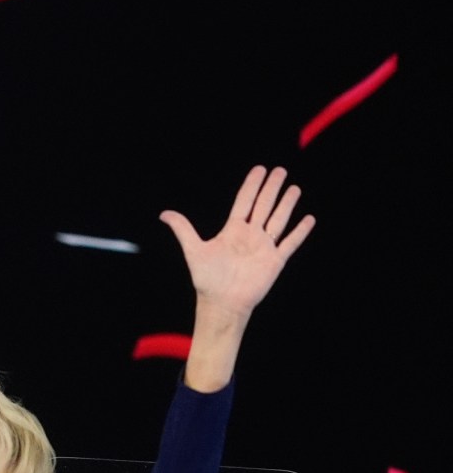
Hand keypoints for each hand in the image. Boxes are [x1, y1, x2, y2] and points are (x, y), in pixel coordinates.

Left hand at [164, 166, 314, 393]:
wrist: (222, 303)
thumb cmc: (207, 279)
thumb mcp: (194, 250)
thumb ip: (183, 229)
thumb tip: (164, 214)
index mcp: (232, 231)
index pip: (244, 202)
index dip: (252, 185)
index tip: (260, 169)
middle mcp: (250, 236)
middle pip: (263, 206)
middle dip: (272, 188)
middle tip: (280, 170)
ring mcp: (264, 247)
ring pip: (278, 220)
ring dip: (287, 205)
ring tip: (294, 188)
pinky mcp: (275, 260)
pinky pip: (290, 243)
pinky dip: (300, 231)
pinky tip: (308, 218)